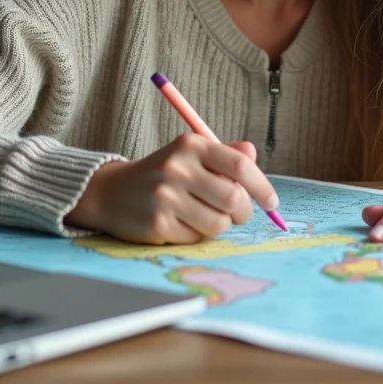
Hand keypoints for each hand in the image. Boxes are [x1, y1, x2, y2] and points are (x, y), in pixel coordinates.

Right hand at [66, 134, 278, 244]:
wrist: (111, 192)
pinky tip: (181, 224)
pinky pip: (196, 238)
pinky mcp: (157, 224)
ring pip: (219, 223)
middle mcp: (177, 168)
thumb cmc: (162, 173)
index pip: (240, 166)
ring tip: (204, 216)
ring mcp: (165, 197)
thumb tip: (253, 156)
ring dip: (219, 225)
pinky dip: (196, 235)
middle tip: (237, 214)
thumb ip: (225, 154)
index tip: (271, 201)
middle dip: (243, 212)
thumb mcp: (191, 154)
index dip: (262, 186)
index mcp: (191, 145)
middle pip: (234, 198)